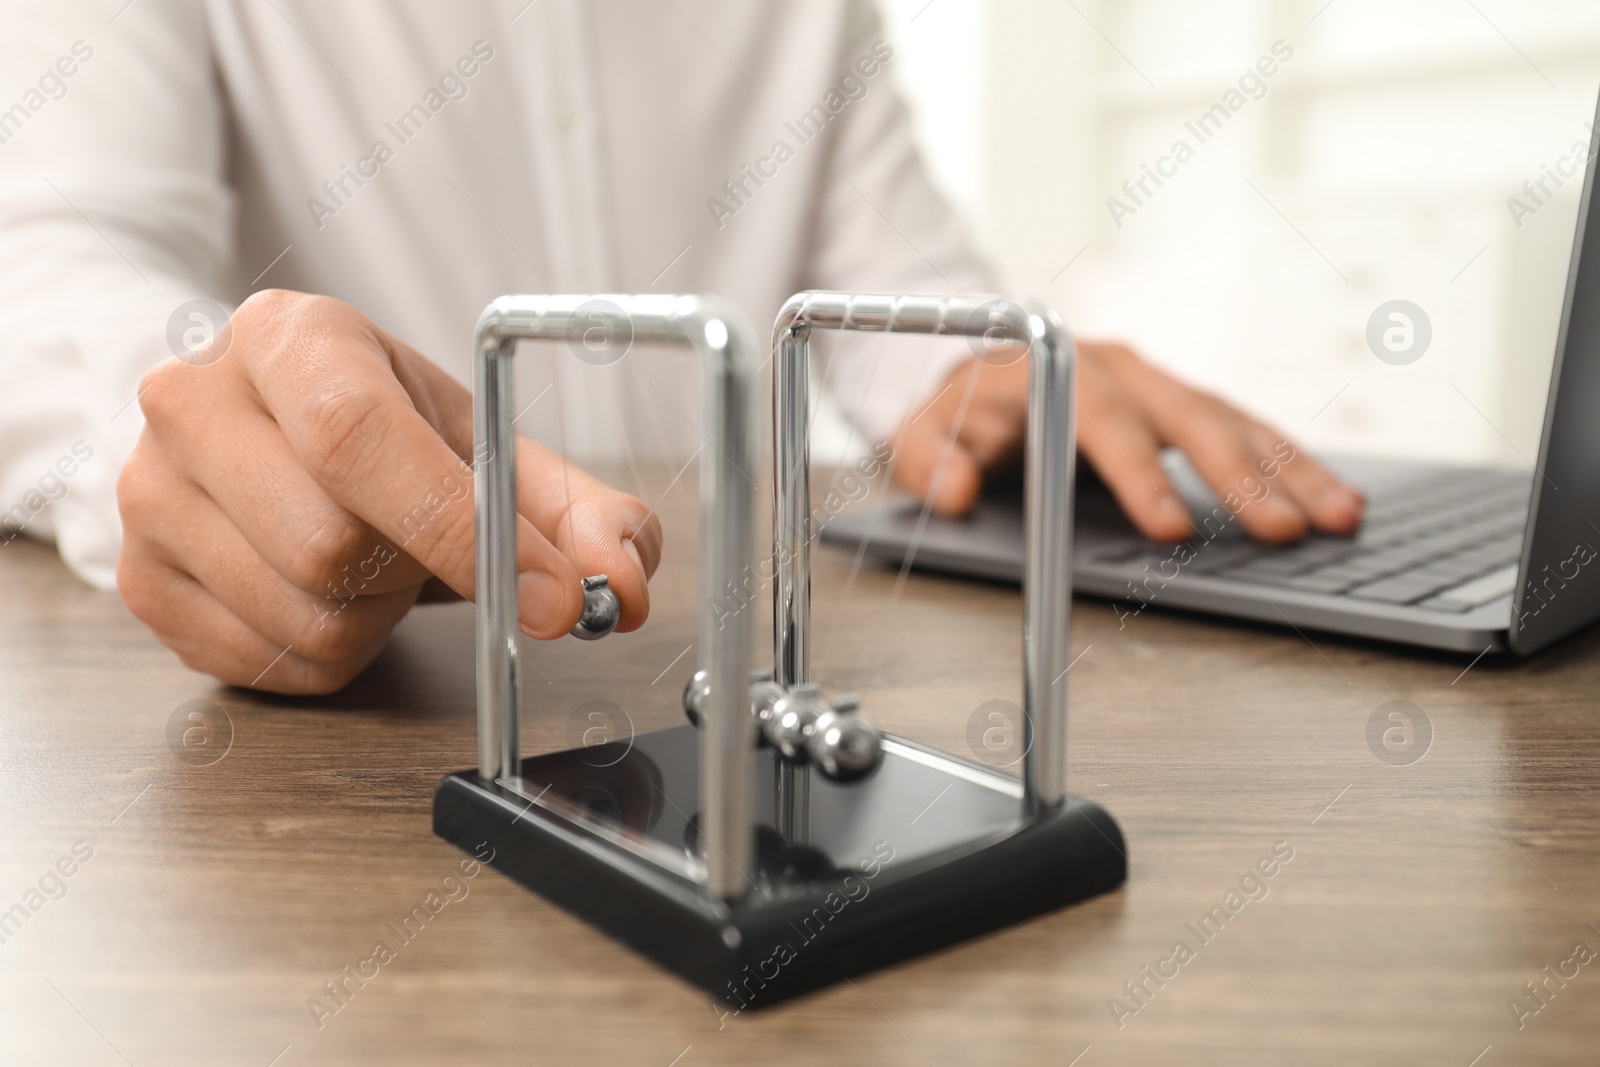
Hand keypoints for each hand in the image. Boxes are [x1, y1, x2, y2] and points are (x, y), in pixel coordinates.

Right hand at [117, 290, 660, 694]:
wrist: (271, 435)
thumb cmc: (390, 435)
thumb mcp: (489, 446)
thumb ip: (578, 510)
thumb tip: (622, 582)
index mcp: (291, 337)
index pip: (357, 437)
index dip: (460, 529)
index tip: (548, 597)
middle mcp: (194, 400)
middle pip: (329, 543)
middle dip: (410, 570)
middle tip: (416, 542)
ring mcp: (148, 492)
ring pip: (304, 616)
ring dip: (373, 614)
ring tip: (367, 559)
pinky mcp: (140, 580)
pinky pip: (271, 663)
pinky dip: (329, 652)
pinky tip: (328, 595)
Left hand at [891, 340, 1362, 541]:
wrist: (986, 374)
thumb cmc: (963, 411)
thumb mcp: (923, 433)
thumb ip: (930, 460)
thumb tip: (954, 490)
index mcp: (1058, 371)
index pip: (1104, 420)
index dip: (1138, 473)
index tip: (1168, 527)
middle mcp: (1123, 370)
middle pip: (1189, 418)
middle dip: (1239, 476)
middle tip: (1281, 530)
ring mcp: (1162, 385)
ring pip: (1236, 422)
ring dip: (1290, 470)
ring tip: (1340, 517)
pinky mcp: (1188, 406)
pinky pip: (1249, 430)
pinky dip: (1293, 464)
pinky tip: (1335, 498)